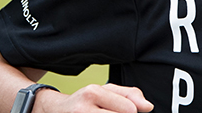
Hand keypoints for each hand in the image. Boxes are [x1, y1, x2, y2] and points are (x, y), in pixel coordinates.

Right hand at [35, 83, 152, 112]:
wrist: (53, 110)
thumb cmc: (85, 100)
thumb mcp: (106, 91)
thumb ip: (130, 95)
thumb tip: (148, 107)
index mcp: (94, 92)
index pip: (128, 109)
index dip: (132, 112)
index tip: (127, 111)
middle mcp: (83, 108)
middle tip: (110, 111)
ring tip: (104, 112)